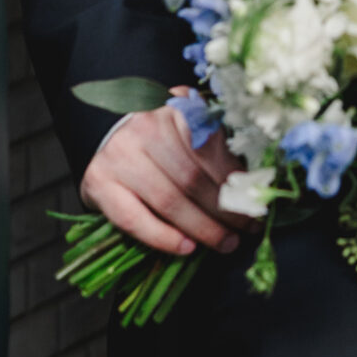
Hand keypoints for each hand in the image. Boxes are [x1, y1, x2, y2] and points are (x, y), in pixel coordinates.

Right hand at [80, 93, 253, 258]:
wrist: (106, 135)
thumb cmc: (159, 139)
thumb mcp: (190, 129)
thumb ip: (217, 147)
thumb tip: (253, 183)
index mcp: (176, 108)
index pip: (212, 148)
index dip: (237, 180)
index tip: (256, 203)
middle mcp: (146, 127)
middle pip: (193, 177)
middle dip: (225, 209)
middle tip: (246, 229)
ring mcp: (120, 156)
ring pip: (169, 200)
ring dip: (202, 228)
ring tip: (225, 243)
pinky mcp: (100, 183)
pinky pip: (134, 218)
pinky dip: (163, 238)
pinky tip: (186, 248)